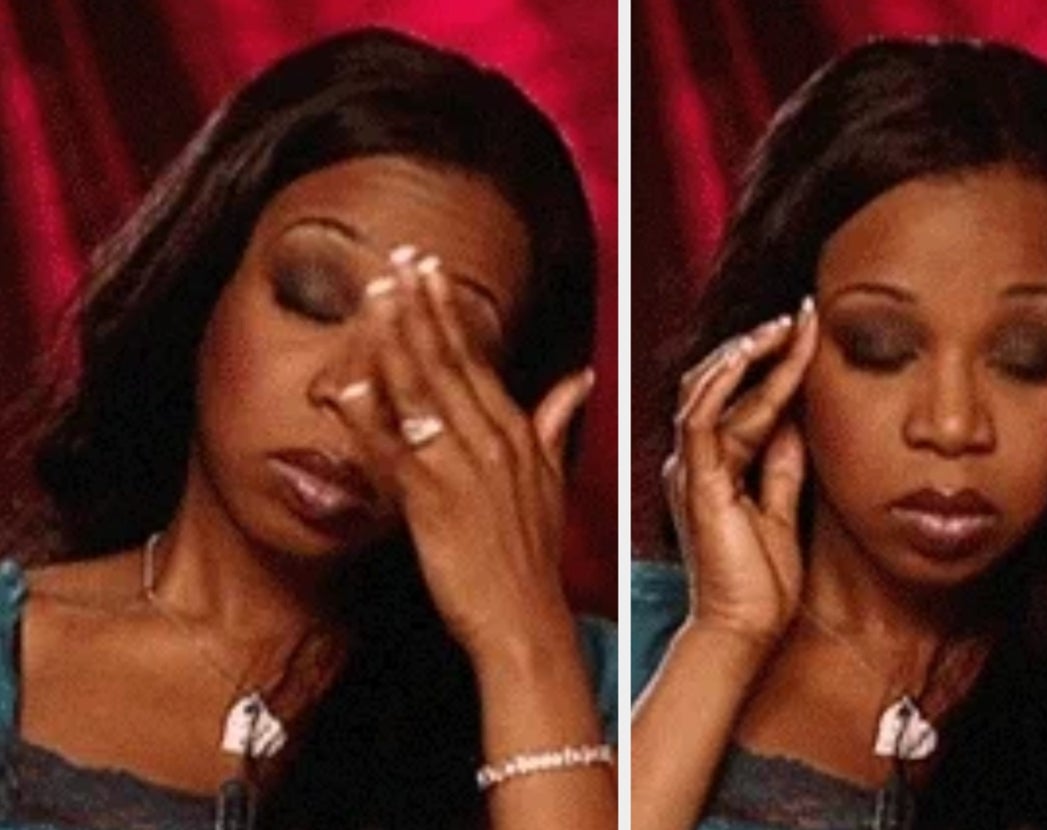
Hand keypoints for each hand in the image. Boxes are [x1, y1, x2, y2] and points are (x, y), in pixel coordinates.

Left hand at [334, 252, 593, 659]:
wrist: (526, 622)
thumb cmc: (531, 557)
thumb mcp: (552, 480)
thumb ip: (557, 421)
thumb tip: (580, 378)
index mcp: (515, 433)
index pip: (477, 358)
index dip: (449, 310)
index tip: (429, 270)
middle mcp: (491, 441)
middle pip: (449, 360)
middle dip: (420, 306)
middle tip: (397, 259)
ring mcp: (462, 468)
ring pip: (424, 391)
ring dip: (395, 339)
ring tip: (373, 296)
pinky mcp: (434, 502)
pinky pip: (395, 450)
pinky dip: (369, 417)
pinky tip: (345, 387)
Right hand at [663, 298, 818, 643]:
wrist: (745, 629)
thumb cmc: (759, 582)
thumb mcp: (781, 508)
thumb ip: (782, 462)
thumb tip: (797, 417)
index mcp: (714, 467)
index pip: (740, 398)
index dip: (774, 362)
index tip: (808, 330)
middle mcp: (695, 461)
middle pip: (719, 382)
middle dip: (761, 345)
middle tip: (802, 315)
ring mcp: (691, 469)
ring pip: (707, 389)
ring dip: (747, 353)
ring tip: (784, 325)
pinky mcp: (696, 482)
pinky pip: (700, 418)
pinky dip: (723, 382)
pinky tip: (751, 354)